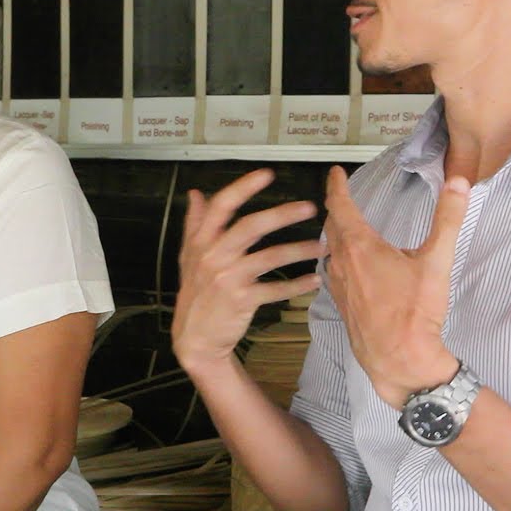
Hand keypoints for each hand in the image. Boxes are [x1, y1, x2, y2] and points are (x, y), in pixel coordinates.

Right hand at [173, 168, 325, 372]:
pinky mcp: (241, 300)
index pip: (222, 206)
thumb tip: (197, 193)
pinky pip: (275, 289)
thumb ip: (195, 223)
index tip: (267, 174)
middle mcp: (213, 255)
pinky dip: (296, 285)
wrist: (194, 336)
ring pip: (268, 258)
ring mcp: (227, 278)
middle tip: (309, 208)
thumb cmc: (196, 292)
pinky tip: (314, 281)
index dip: (243, 188)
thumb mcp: (189, 256)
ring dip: (298, 250)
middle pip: (250, 227)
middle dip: (281, 215)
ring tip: (321, 247)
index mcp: (202, 241)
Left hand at [323, 166, 467, 407]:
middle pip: (332, 226)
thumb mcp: (436, 261)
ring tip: (347, 227)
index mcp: (359, 247)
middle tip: (341, 196)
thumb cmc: (415, 312)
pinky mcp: (342, 303)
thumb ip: (448, 219)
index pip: (340, 205)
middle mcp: (341, 263)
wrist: (399, 359)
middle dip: (337, 208)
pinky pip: (335, 272)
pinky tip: (354, 266)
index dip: (336, 185)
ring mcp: (338, 285)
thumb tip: (458, 184)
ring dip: (337, 235)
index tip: (334, 173)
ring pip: (331, 250)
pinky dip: (341, 259)